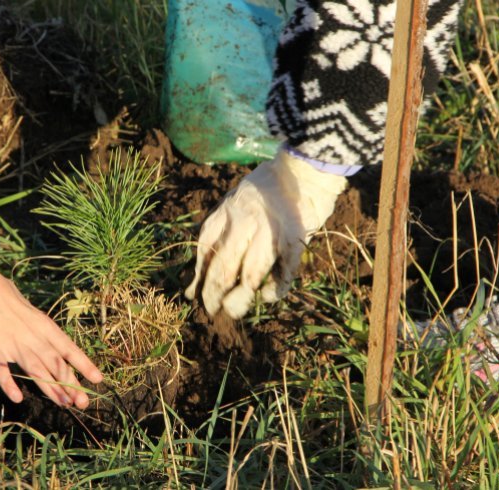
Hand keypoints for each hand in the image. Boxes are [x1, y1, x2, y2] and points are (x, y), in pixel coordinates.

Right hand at [0, 260, 102, 407]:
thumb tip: (46, 338)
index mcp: (44, 326)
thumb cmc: (2, 292)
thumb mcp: (28, 308)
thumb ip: (37, 326)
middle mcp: (33, 338)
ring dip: (51, 390)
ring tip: (64, 405)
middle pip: (56, 365)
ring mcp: (14, 346)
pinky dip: (10, 386)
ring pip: (37, 372)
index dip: (84, 365)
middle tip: (83, 402)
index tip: (98, 379)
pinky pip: (3, 373)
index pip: (69, 348)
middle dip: (71, 385)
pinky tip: (18, 398)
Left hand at [186, 148, 347, 318]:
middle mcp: (246, 223)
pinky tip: (269, 296)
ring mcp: (272, 233)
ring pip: (251, 274)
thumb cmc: (267, 188)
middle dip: (213, 294)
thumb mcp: (235, 199)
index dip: (198, 275)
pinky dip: (276, 288)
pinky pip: (284, 272)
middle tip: (211, 309)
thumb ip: (222, 226)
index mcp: (228, 211)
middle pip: (224, 266)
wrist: (304, 171)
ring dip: (240, 298)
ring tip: (234, 311)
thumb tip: (202, 266)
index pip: (206, 248)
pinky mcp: (296, 241)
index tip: (193, 293)